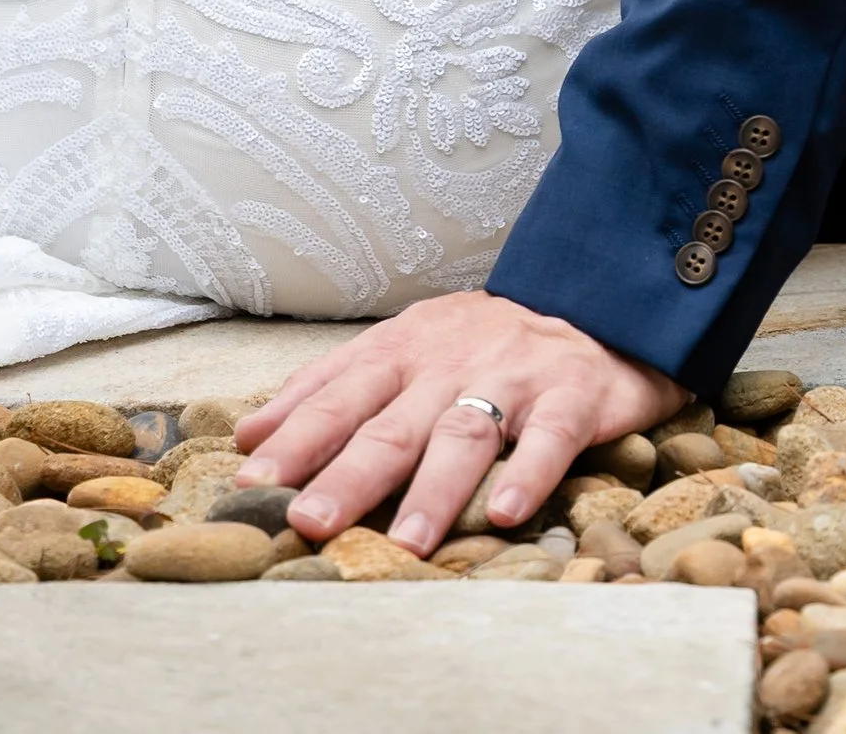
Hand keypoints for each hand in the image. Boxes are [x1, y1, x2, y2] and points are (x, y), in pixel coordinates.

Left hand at [237, 289, 683, 554]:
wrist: (596, 302)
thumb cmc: (481, 344)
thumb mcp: (403, 349)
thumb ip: (329, 390)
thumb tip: (249, 436)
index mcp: (404, 350)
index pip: (340, 396)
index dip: (296, 438)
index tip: (252, 483)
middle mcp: (451, 362)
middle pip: (393, 423)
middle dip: (348, 474)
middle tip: (309, 522)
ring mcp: (513, 376)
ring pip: (465, 434)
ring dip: (433, 489)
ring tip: (404, 542)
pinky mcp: (572, 395)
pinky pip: (549, 436)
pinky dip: (528, 473)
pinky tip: (508, 512)